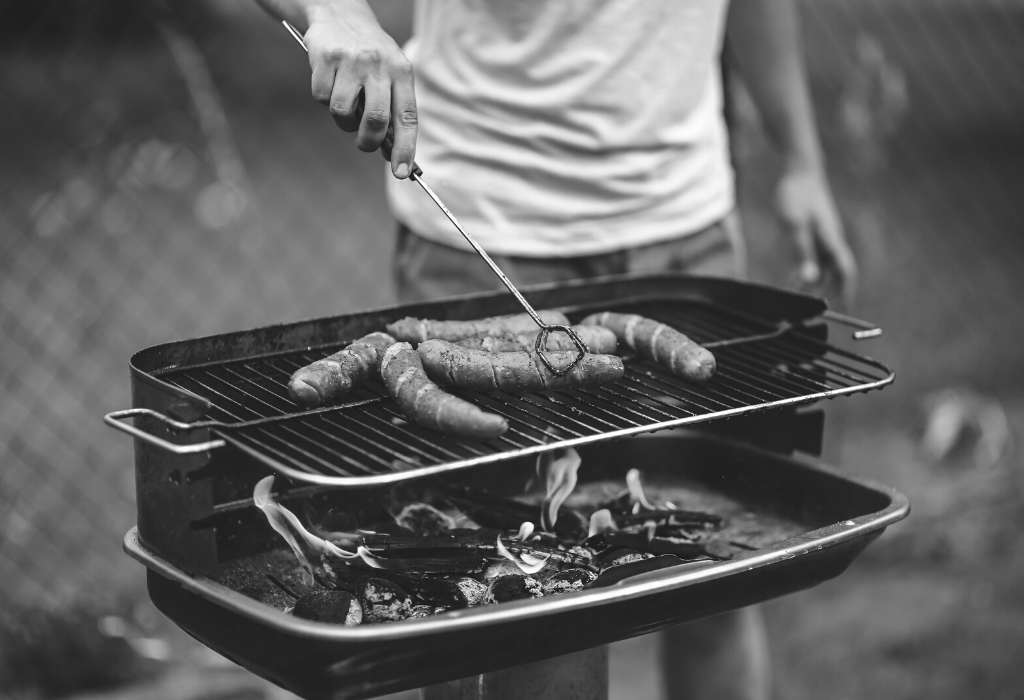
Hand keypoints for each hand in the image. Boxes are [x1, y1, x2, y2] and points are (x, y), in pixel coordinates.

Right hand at [304, 1, 416, 177]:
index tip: (402, 172)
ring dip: (343, 121)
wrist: (339, 13)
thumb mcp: (389, 75)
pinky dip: (324, 99)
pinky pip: (321, 98)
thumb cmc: (370, 56)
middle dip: (368, 141)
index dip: (405, 148)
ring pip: (344, 113)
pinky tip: (330, 82)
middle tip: (364, 144)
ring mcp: (351, 61)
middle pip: (376, 121)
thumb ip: (392, 111)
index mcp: (402, 72)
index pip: (407, 118)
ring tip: (346, 104)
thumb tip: (392, 154)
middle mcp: (379, 65)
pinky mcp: (326, 58)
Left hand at [775, 166, 857, 307]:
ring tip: (799, 298)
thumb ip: (801, 252)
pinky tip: (793, 279)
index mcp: (831, 240)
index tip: (846, 310)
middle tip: (816, 309)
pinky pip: (813, 257)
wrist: (799, 171)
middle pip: (835, 273)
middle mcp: (831, 241)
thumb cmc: (797, 195)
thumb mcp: (794, 226)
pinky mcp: (814, 232)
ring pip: (823, 267)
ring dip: (814, 283)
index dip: (847, 292)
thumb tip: (810, 279)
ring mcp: (823, 236)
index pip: (845, 272)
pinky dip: (806, 270)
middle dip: (828, 292)